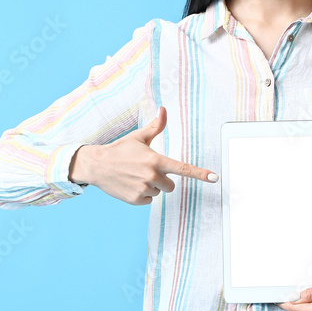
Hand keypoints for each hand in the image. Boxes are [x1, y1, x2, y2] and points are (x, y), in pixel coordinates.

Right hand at [79, 106, 218, 205]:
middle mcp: (151, 176)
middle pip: (171, 186)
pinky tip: (130, 185)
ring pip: (158, 192)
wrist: (97, 165)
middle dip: (162, 180)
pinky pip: (149, 201)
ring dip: (151, 187)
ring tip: (135, 177)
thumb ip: (156, 126)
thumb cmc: (120, 150)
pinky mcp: (136, 199)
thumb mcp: (139, 137)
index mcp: (156, 160)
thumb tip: (164, 109)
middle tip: (146, 171)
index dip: (200, 173)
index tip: (214, 178)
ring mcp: (143, 189)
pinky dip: (142, 195)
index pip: (183, 168)